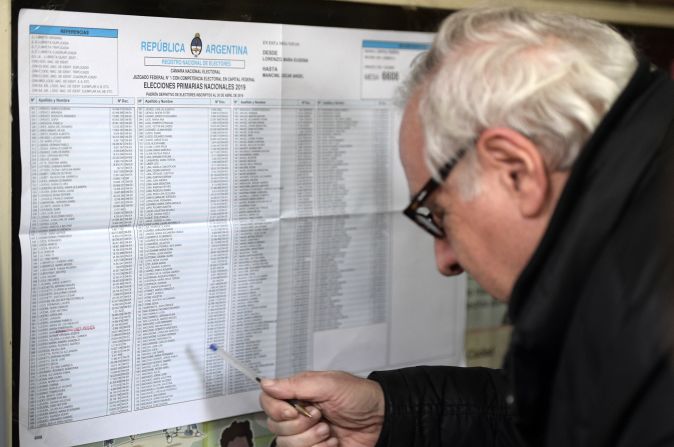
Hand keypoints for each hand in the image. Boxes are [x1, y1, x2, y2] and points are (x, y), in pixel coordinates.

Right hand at [259, 371, 384, 446]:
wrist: (382, 420)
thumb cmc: (360, 397)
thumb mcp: (329, 384)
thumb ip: (296, 385)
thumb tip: (267, 383)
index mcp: (298, 394)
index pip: (268, 401)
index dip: (276, 409)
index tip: (294, 409)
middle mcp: (298, 415)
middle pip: (275, 426)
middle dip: (300, 424)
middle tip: (320, 416)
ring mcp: (305, 435)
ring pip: (286, 444)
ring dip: (311, 439)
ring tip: (329, 430)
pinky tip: (333, 443)